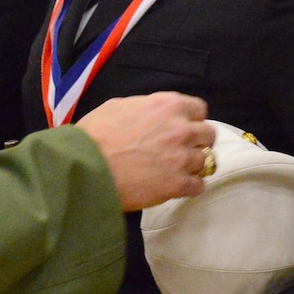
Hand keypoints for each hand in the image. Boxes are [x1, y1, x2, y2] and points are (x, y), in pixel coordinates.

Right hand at [75, 92, 214, 209]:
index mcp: (168, 106)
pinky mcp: (178, 184)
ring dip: (192, 166)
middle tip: (180, 150)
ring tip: (175, 171)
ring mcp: (182, 158)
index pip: (199, 109)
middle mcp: (181, 129)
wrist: (85, 166)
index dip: (191, 120)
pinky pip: (199, 186)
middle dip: (197, 142)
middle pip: (208, 135)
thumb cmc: (95, 134)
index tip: (183, 128)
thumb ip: (147, 108)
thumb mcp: (120, 106)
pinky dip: (190, 187)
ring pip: (206, 161)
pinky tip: (176, 187)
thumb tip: (154, 116)